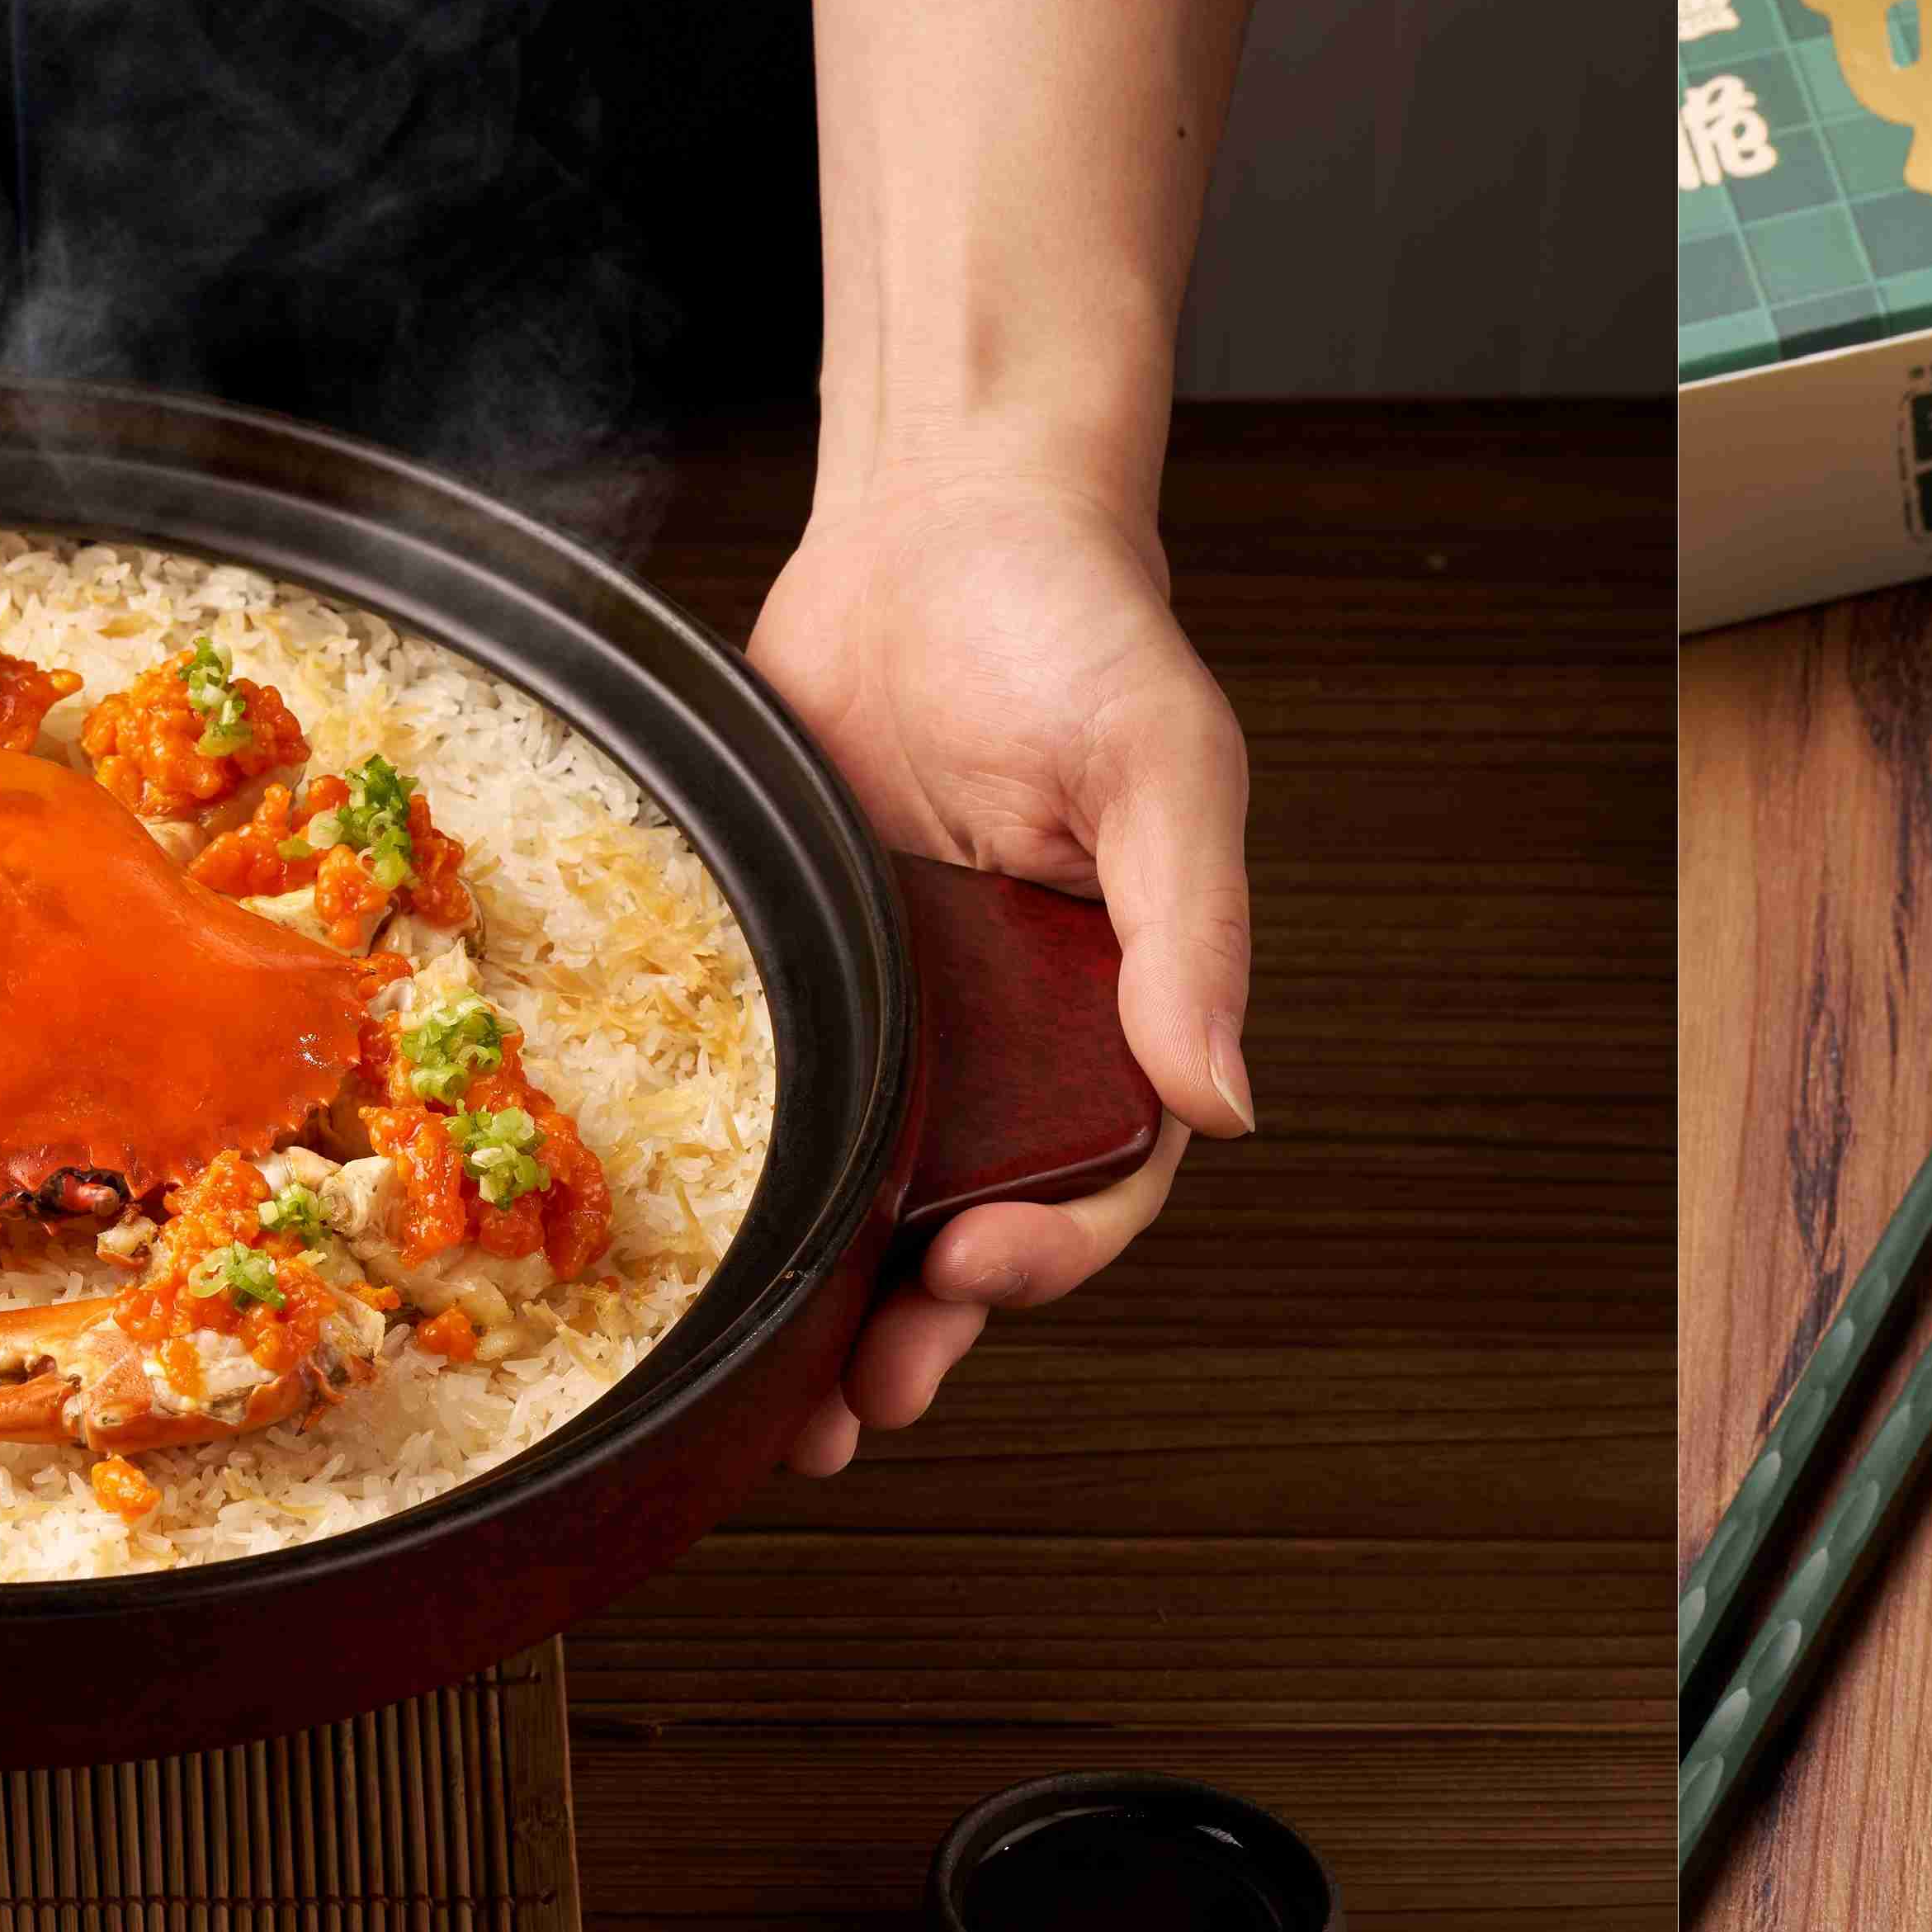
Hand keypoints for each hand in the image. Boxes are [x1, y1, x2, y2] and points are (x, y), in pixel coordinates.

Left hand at [741, 466, 1260, 1474]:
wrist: (939, 520)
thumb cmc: (1078, 624)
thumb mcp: (1162, 766)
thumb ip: (1194, 936)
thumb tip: (1228, 1103)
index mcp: (1118, 1005)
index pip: (1102, 1177)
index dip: (1049, 1250)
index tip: (976, 1274)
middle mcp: (1013, 1032)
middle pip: (979, 1223)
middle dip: (923, 1331)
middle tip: (859, 1411)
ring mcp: (902, 1010)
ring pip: (875, 1193)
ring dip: (835, 1306)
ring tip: (789, 1410)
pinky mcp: (805, 967)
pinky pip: (778, 1095)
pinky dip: (749, 1186)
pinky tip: (703, 1254)